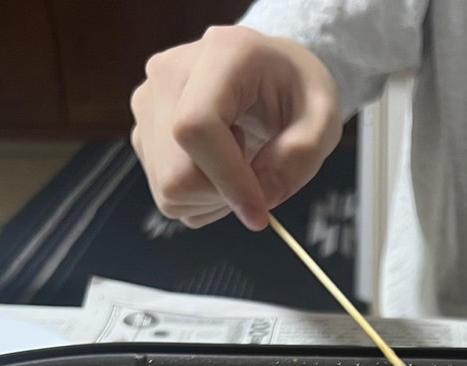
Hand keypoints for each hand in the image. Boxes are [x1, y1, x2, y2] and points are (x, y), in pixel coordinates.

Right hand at [130, 26, 342, 230]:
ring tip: (239, 161)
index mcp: (221, 54)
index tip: (260, 211)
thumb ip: (300, 157)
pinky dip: (199, 196)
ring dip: (213, 197)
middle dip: (224, 193)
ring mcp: (148, 102)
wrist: (269, 74)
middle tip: (258, 172)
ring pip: (169, 189)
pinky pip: (167, 193)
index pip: (195, 128)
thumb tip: (262, 198)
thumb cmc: (295, 89)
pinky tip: (219, 166)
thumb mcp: (323, 118)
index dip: (227, 180)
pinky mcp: (142, 129)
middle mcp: (170, 73)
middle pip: (176, 171)